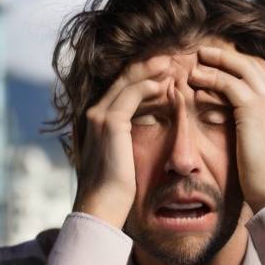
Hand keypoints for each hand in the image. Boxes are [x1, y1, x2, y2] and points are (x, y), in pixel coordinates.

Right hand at [72, 55, 172, 228]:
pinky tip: (163, 84)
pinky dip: (147, 86)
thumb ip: (129, 137)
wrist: (102, 206)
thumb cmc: (115, 187)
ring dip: (150, 71)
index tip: (163, 70)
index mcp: (97, 119)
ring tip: (170, 64)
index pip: (121, 87)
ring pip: (127, 82)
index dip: (142, 76)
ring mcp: (99, 116)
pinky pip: (131, 95)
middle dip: (148, 66)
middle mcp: (94, 113)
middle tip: (170, 58)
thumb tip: (147, 128)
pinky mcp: (109, 123)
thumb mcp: (123, 156)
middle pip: (123, 78)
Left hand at [188, 45, 264, 213]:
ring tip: (198, 58)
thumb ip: (262, 136)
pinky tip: (195, 79)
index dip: (245, 70)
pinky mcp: (254, 109)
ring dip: (219, 60)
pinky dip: (211, 77)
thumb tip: (248, 136)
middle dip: (232, 57)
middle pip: (257, 65)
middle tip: (208, 54)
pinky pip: (229, 83)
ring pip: (243, 67)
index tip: (227, 68)